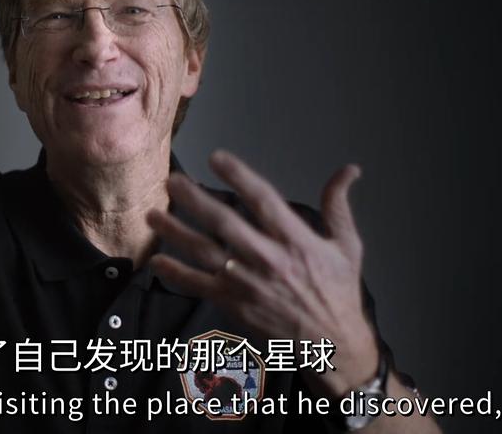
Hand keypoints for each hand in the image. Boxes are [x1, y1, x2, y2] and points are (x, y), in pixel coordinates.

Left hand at [147, 149, 378, 396]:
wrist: (332, 344)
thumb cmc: (338, 292)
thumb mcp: (347, 246)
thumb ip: (338, 206)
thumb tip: (348, 170)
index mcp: (296, 240)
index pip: (263, 200)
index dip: (239, 176)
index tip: (216, 158)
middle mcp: (269, 259)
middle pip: (225, 223)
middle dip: (195, 200)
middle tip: (172, 181)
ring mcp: (248, 283)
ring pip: (204, 252)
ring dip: (176, 233)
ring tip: (152, 215)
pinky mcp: (235, 304)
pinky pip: (199, 286)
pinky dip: (176, 274)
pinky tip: (156, 261)